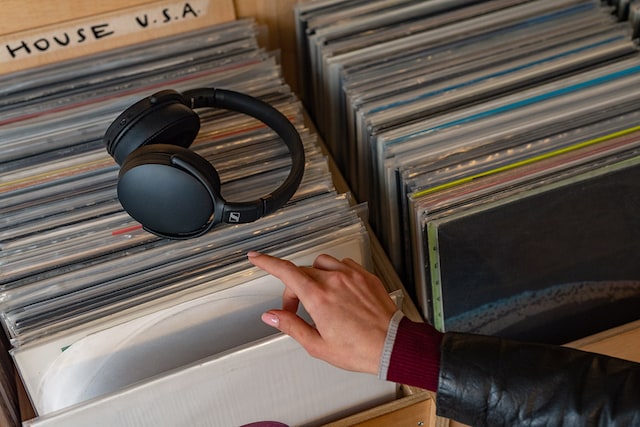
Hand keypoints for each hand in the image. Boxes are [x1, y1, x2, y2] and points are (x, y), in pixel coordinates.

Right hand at [247, 251, 396, 374]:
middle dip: (294, 288)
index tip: (256, 257)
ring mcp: (351, 275)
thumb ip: (292, 326)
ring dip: (314, 276)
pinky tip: (338, 289)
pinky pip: (343, 265)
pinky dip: (335, 273)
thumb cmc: (360, 349)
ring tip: (319, 297)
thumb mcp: (318, 345)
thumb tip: (272, 316)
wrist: (393, 345)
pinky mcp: (365, 276)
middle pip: (302, 272)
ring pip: (322, 263)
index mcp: (319, 297)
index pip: (285, 272)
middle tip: (297, 309)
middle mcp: (334, 280)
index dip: (267, 262)